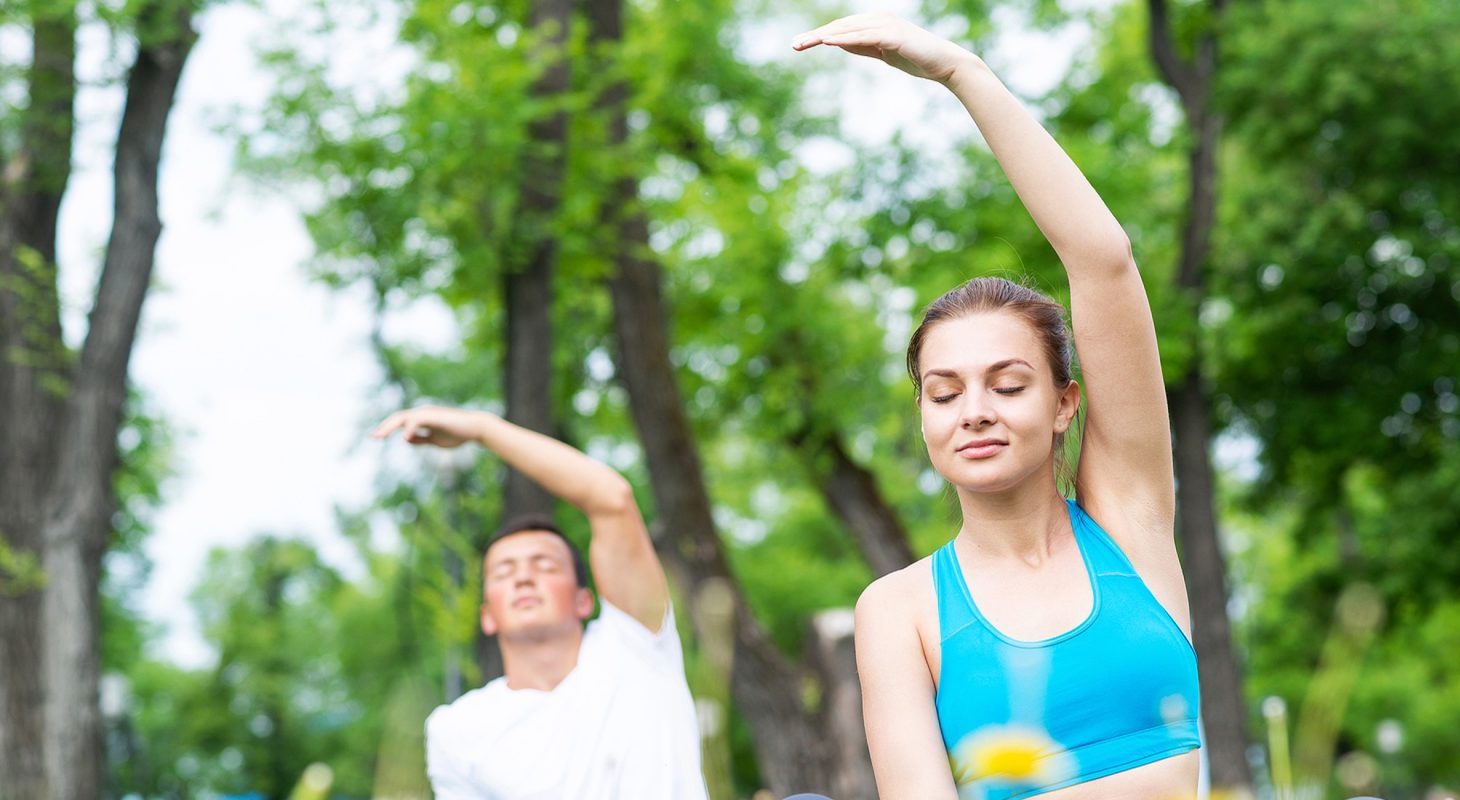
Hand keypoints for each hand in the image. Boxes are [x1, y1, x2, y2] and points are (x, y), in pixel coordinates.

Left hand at [370, 405, 489, 448]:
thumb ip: (421, 439)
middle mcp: (422, 414)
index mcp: (421, 419)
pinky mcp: (434, 416)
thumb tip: (406, 439)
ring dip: (390, 426)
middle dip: (384, 427)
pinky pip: (417, 421)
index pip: (400, 422)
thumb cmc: (457, 434)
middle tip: (373, 437)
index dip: (387, 428)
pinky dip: (410, 429)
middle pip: (398, 418)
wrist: (474, 428)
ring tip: (380, 436)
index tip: (376, 437)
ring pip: (403, 417)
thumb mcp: (435, 439)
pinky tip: (405, 437)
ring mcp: (427, 414)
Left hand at [791, 13, 976, 84]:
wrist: (944, 65)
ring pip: (848, 29)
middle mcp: (879, 19)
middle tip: (793, 44)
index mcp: (875, 22)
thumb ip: (863, 47)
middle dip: (815, 35)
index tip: (799, 44)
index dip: (819, 35)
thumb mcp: (882, 53)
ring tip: (804, 43)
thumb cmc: (916, 59)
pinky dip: (845, 38)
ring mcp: (887, 25)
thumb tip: (840, 43)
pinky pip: (864, 36)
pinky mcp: (893, 35)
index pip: (842, 28)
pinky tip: (828, 42)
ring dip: (824, 36)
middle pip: (840, 26)